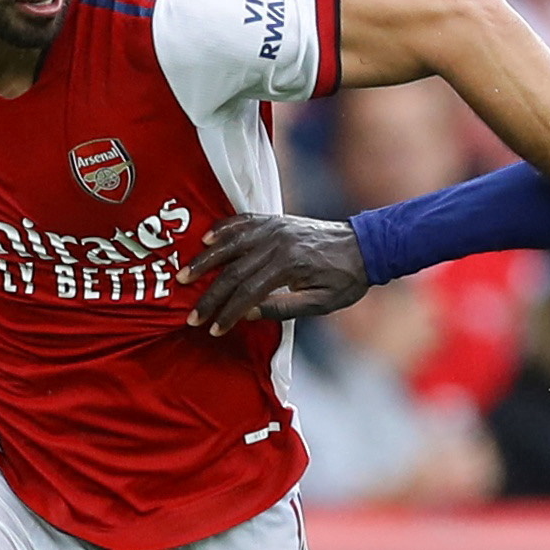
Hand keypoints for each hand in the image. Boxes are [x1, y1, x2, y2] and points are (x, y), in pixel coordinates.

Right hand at [177, 214, 371, 330]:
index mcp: (289, 266)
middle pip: (233, 271)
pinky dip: (222, 229)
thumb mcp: (322, 303)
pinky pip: (242, 221)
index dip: (228, 313)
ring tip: (184, 276)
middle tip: (192, 315)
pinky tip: (205, 240)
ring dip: (204, 260)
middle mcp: (277, 243)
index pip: (248, 292)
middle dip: (210, 296)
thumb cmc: (346, 280)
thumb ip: (283, 308)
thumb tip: (246, 314)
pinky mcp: (275, 220)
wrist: (365, 246)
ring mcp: (274, 228)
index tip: (213, 330)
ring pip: (230, 243)